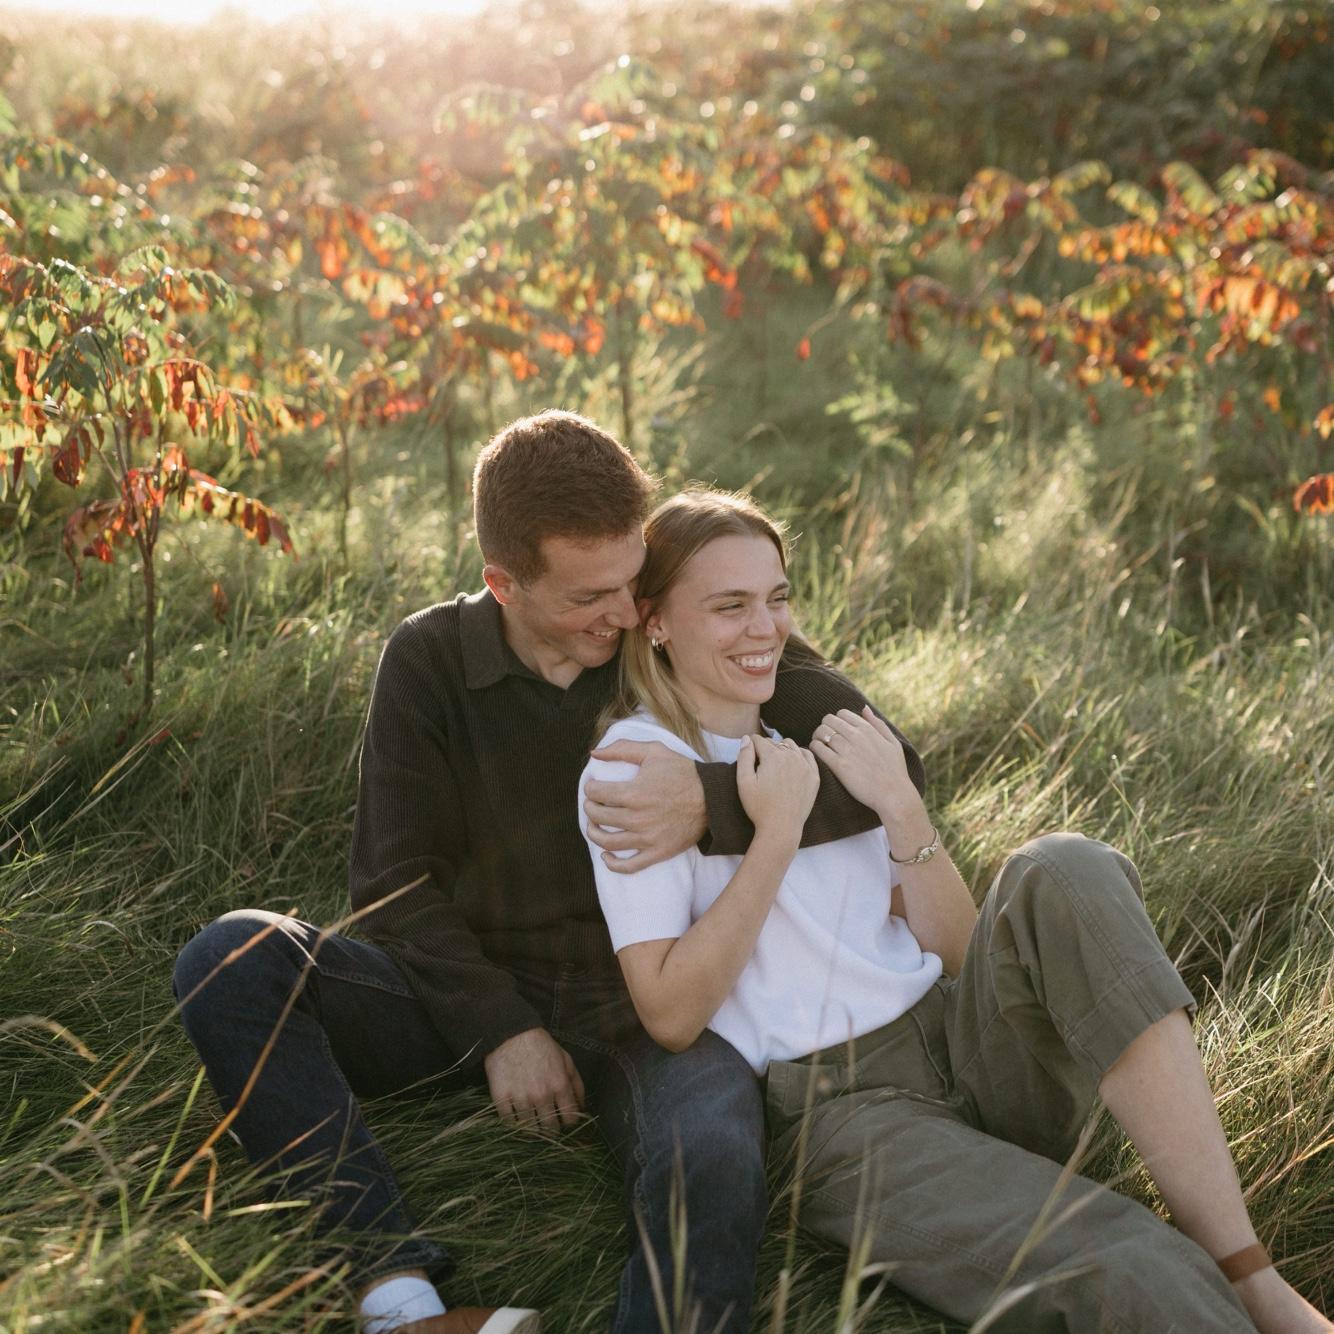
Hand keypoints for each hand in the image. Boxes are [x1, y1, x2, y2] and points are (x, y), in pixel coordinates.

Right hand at [483, 1027, 585, 1130]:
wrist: (511, 1033)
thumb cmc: (541, 1046)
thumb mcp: (566, 1059)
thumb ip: (577, 1084)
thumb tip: (582, 1107)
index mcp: (560, 1085)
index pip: (570, 1119)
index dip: (568, 1121)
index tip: (564, 1120)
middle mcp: (541, 1095)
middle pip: (550, 1128)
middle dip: (551, 1128)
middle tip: (548, 1124)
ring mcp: (521, 1098)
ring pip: (529, 1128)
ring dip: (532, 1127)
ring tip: (532, 1121)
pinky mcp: (501, 1098)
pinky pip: (509, 1122)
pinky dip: (513, 1122)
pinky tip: (516, 1116)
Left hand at [584, 740, 706, 872]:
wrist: (713, 798)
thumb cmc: (682, 772)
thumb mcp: (654, 751)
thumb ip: (622, 748)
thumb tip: (593, 754)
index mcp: (634, 793)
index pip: (595, 793)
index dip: (590, 788)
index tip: (594, 786)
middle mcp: (637, 818)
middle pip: (597, 816)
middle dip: (590, 807)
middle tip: (593, 803)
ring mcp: (647, 839)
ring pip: (607, 842)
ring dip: (593, 832)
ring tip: (594, 825)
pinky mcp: (657, 853)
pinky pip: (628, 866)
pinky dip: (612, 863)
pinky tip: (606, 855)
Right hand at [736, 734, 818, 836]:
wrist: (782, 827)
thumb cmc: (759, 807)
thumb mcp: (744, 782)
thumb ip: (744, 756)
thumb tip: (747, 738)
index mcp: (772, 756)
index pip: (759, 740)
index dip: (751, 747)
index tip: (749, 757)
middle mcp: (791, 756)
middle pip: (774, 742)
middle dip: (765, 749)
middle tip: (760, 766)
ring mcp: (805, 765)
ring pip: (791, 745)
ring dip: (781, 750)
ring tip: (775, 765)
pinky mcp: (814, 776)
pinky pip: (807, 755)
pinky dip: (799, 754)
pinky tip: (792, 763)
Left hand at [810, 706, 921, 823]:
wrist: (893, 794)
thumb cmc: (895, 769)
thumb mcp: (893, 743)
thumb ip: (878, 724)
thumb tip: (864, 708)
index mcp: (868, 729)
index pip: (842, 713)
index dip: (837, 721)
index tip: (837, 731)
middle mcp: (856, 736)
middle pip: (828, 720)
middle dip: (825, 727)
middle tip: (825, 738)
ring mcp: (847, 750)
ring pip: (821, 732)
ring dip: (817, 737)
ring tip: (820, 745)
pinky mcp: (839, 765)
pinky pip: (818, 749)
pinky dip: (814, 748)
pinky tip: (817, 754)